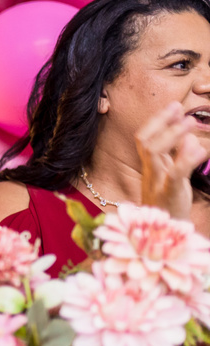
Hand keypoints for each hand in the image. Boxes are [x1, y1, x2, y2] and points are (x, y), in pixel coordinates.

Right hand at [137, 101, 207, 218]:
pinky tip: (200, 150)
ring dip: (172, 134)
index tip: (174, 106)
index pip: (145, 139)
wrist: (163, 238)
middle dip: (161, 122)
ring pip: (153, 153)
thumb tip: (190, 139)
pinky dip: (186, 159)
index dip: (157, 121)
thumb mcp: (174, 180)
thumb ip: (179, 159)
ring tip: (191, 122)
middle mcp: (150, 173)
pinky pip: (174, 174)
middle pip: (145, 142)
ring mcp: (157, 183)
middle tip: (181, 109)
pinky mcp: (169, 195)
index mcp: (151, 169)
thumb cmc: (170, 207)